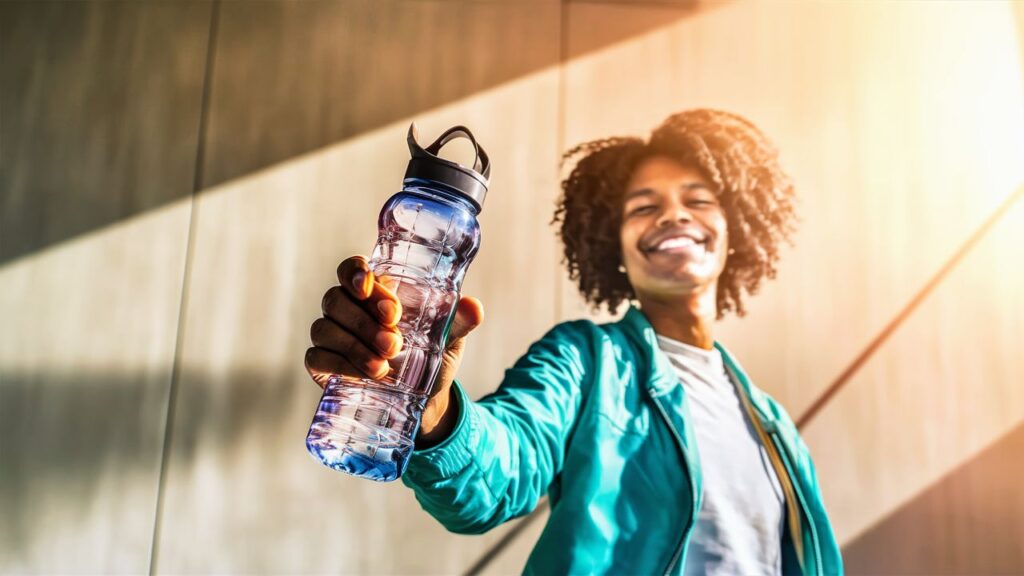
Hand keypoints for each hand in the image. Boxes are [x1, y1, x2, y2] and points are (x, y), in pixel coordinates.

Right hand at [305, 256, 483, 440]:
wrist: (425, 402)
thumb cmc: (432, 357)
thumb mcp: (450, 338)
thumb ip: (460, 320)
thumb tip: (474, 308)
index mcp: (375, 293)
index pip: (353, 270)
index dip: (355, 273)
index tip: (369, 287)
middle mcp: (348, 309)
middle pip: (336, 298)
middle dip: (364, 319)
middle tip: (395, 342)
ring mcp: (332, 337)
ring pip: (325, 328)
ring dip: (354, 346)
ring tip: (384, 367)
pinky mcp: (323, 366)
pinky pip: (318, 358)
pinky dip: (340, 366)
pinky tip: (365, 376)